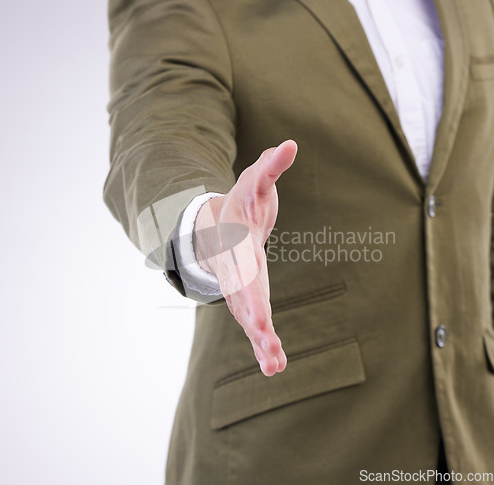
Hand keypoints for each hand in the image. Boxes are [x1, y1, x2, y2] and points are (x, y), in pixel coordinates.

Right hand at [193, 140, 297, 375]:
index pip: (244, 270)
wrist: (221, 225)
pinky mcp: (251, 297)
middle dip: (255, 324)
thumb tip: (290, 144)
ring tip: (275, 367)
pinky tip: (275, 366)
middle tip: (270, 348)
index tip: (258, 318)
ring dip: (261, 343)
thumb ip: (270, 166)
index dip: (250, 293)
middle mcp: (236, 271)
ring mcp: (242, 287)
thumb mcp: (255, 181)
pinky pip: (256, 322)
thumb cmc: (242, 203)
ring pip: (249, 318)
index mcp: (238, 245)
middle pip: (245, 300)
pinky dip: (263, 343)